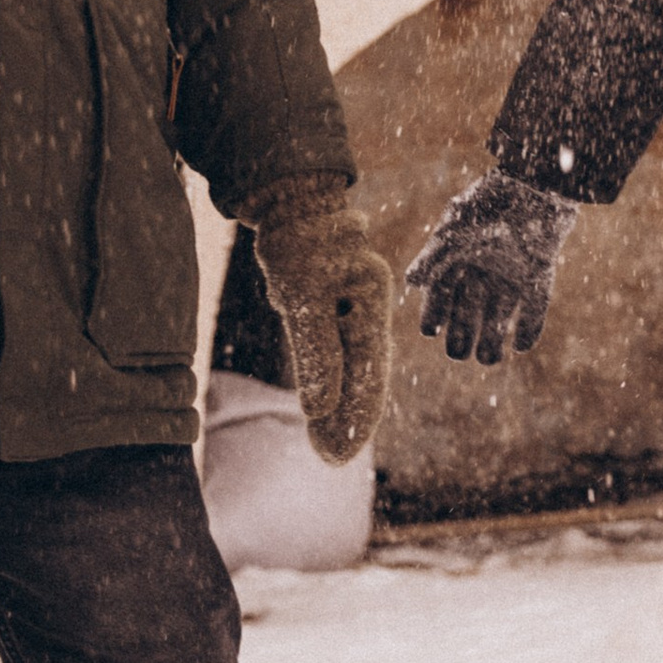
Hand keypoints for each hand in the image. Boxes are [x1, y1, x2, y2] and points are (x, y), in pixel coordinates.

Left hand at [243, 176, 394, 464]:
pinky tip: (324, 407)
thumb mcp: (302, 296)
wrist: (291, 202)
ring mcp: (353, 308)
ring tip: (328, 446)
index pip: (369, 372)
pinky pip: (339, 353)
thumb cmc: (297, 243)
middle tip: (334, 460)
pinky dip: (332, 382)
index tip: (340, 454)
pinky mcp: (335, 308)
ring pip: (353, 367)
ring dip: (341, 406)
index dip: (357, 416)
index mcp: (371, 303)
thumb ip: (315, 352)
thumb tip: (321, 407)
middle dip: (351, 419)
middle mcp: (368, 309)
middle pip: (367, 374)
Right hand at [406, 172, 577, 364]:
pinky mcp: (540, 274)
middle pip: (468, 310)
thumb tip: (409, 282)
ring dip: (493, 338)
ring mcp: (513, 272)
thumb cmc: (493, 199)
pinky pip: (534, 307)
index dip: (434, 312)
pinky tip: (520, 344)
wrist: (539, 181)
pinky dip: (529, 327)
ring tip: (487, 359)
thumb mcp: (458, 225)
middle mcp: (484, 268)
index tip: (430, 330)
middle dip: (462, 335)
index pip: (441, 292)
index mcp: (459, 255)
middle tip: (458, 354)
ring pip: (499, 314)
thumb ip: (435, 255)